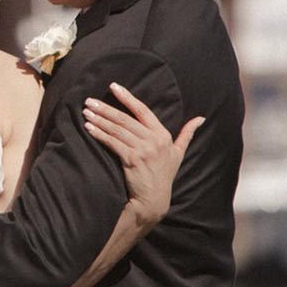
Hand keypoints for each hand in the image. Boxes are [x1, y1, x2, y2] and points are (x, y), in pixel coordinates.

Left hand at [83, 82, 203, 226]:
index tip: (113, 87)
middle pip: (125, 119)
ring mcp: (143, 150)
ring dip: (99, 120)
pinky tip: (88, 129)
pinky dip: (99, 134)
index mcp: (163, 135)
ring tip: (86, 112)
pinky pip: (113, 143)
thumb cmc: (164, 174)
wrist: (154, 199)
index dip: (127, 97)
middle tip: (89, 100)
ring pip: (117, 130)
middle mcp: (154, 140)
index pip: (142, 110)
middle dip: (105, 108)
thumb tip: (201, 118)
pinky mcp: (132, 160)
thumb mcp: (178, 153)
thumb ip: (187, 134)